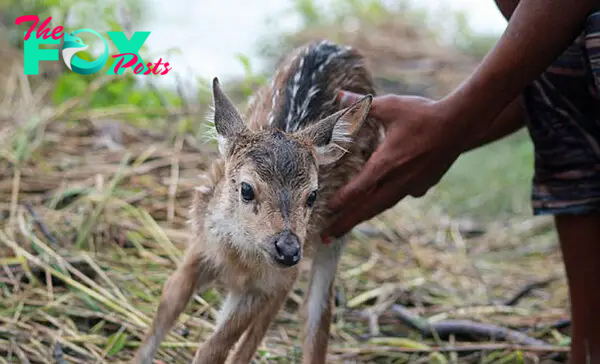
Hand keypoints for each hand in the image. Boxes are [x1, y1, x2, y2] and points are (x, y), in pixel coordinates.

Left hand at [322, 91, 465, 239]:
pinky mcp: (423, 185)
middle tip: (326, 237)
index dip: (341, 201)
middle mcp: (398, 179)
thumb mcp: (389, 106)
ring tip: (346, 227)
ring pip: (383, 206)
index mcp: (387, 162)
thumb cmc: (423, 114)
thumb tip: (339, 94)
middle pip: (367, 208)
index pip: (358, 189)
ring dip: (363, 217)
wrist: (460, 124)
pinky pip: (401, 196)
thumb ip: (361, 105)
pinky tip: (384, 197)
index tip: (326, 210)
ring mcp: (412, 185)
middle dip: (345, 223)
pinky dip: (388, 200)